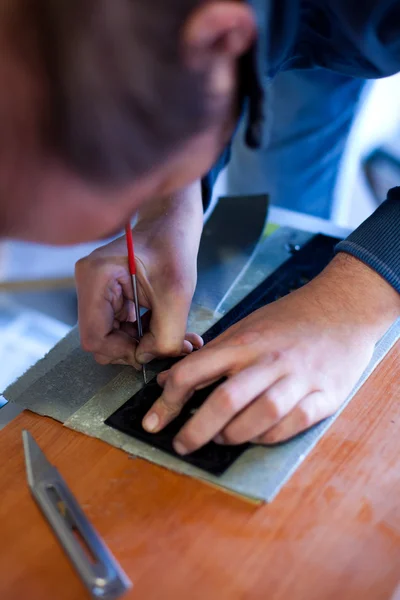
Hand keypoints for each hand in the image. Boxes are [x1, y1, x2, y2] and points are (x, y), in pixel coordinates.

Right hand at [75, 183, 203, 367]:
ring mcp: (95, 290)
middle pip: (100, 339)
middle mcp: (88, 284)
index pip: (94, 337)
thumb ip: (166, 335)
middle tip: (167, 347)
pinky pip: (119, 326)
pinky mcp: (107, 294)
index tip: (151, 352)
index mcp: (96, 277)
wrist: (172, 225)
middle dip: (134, 349)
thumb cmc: (174, 248)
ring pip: (111, 336)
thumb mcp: (178, 294)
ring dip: (143, 342)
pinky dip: (143, 333)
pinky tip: (167, 328)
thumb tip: (148, 359)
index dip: (121, 352)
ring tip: (176, 339)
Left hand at [142, 253, 399, 452]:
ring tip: (220, 438)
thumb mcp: (246, 326)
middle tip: (181, 444)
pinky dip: (270, 436)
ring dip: (234, 434)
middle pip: (226, 399)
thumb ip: (211, 355)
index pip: (196, 370)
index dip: (169, 399)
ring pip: (262, 414)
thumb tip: (171, 380)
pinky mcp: (326, 394)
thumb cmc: (290, 319)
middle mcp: (270, 360)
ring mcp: (299, 377)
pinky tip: (256, 436)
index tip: (154, 420)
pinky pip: (295, 423)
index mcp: (245, 341)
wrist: (345, 308)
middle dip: (196, 429)